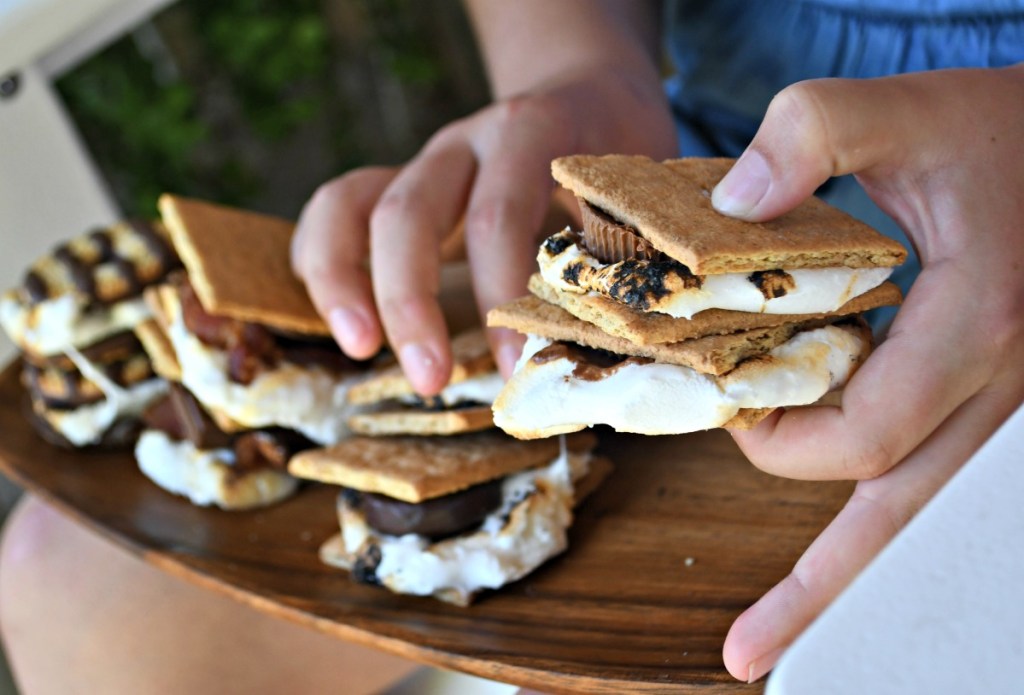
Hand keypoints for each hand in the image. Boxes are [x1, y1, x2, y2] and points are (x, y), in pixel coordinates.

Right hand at [291, 1, 675, 394]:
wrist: (586, 94)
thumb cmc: (616, 156)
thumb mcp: (633, 190)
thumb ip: (620, 251)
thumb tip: (617, 350)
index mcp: (527, 135)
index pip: (497, 215)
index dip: (499, 293)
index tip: (513, 364)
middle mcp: (463, 144)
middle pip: (407, 210)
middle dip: (409, 302)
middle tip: (429, 379)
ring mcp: (422, 162)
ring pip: (350, 204)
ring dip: (342, 283)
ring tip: (359, 349)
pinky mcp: (397, 184)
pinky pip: (334, 211)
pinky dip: (323, 264)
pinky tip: (347, 324)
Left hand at [712, 65, 1023, 680]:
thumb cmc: (1007, 128)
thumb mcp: (905, 107)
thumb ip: (813, 130)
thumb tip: (728, 210)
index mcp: (978, 324)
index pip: (868, 436)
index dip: (783, 443)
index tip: (731, 414)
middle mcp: (1006, 390)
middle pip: (905, 522)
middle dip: (819, 585)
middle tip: (748, 647)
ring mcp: (1013, 409)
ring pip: (933, 525)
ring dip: (859, 591)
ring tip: (788, 658)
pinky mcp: (1002, 406)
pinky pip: (944, 489)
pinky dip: (892, 535)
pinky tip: (852, 573)